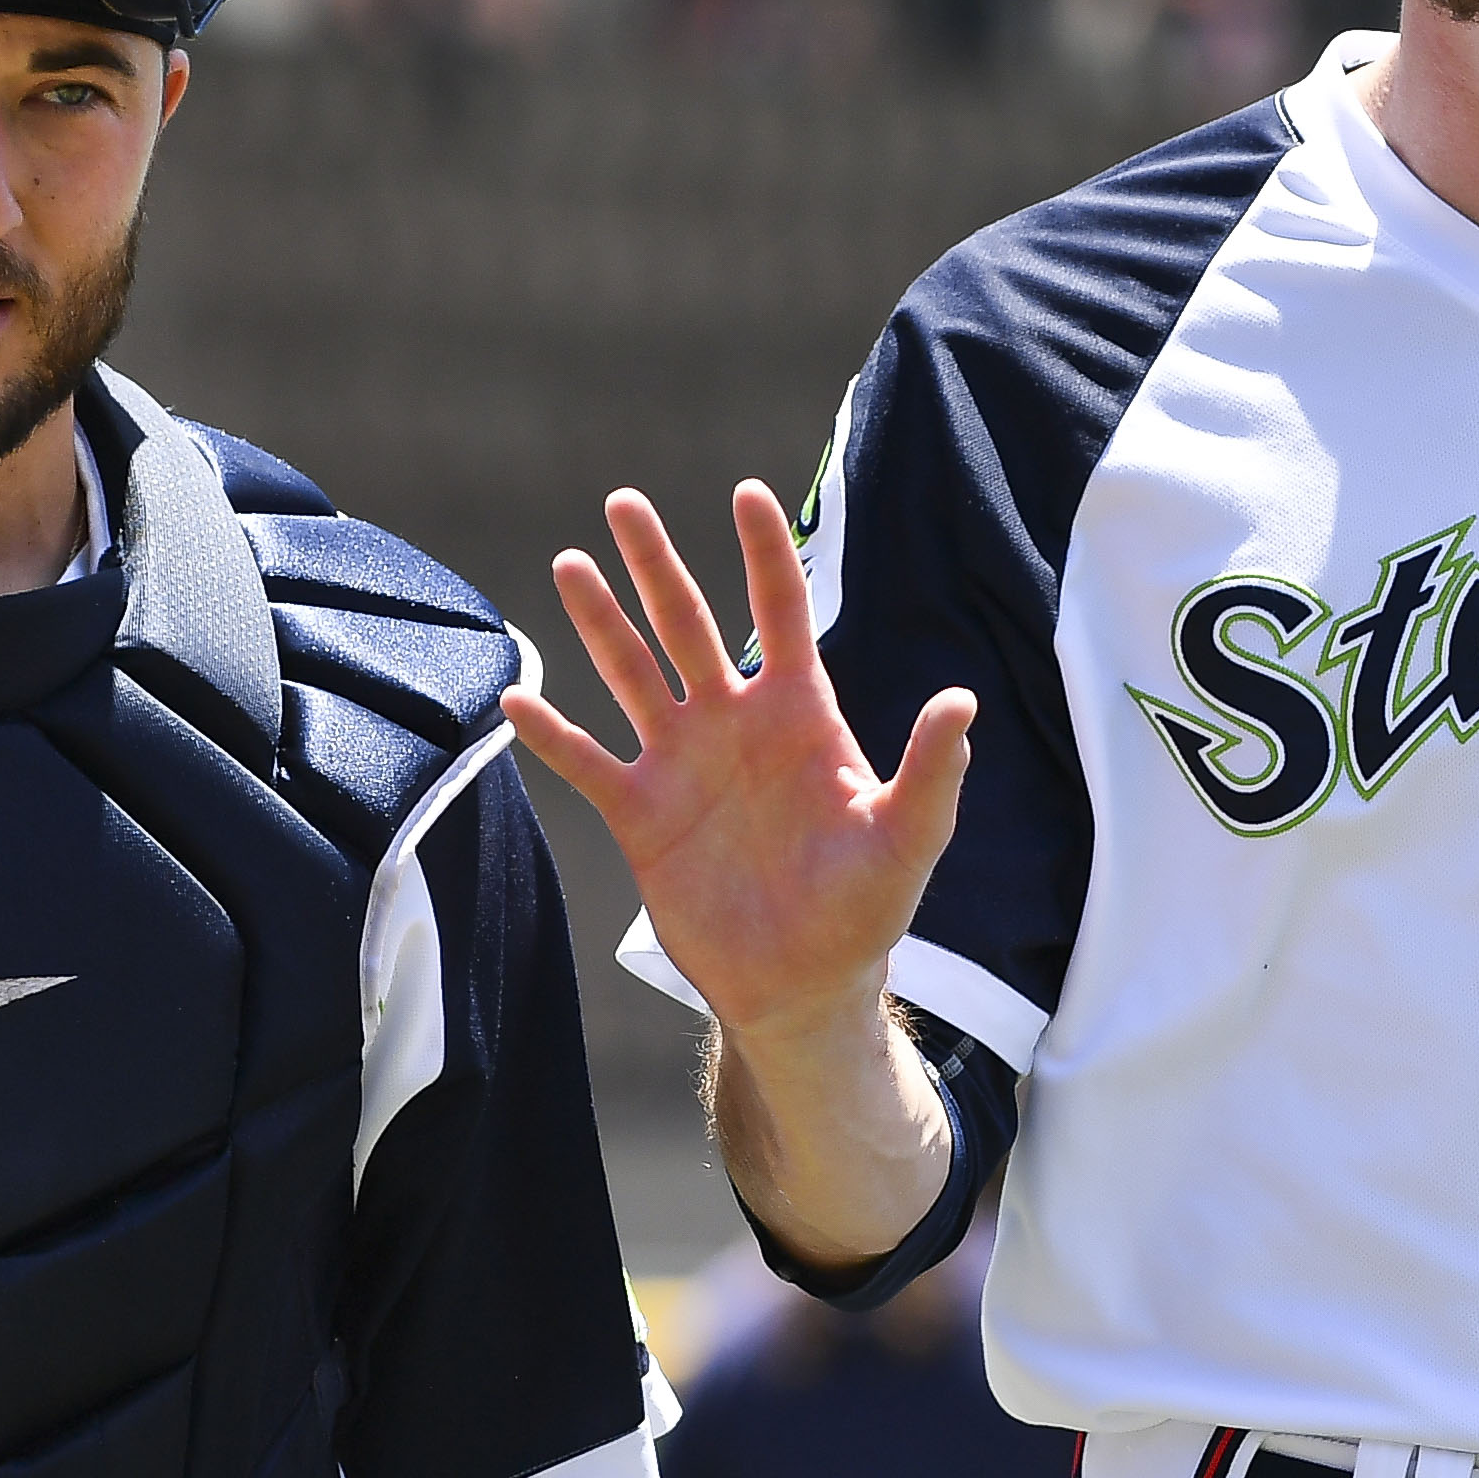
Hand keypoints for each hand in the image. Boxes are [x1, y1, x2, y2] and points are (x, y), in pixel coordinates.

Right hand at [508, 483, 972, 1048]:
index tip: (746, 493)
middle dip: (656, 564)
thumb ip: (929, 773)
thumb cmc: (865, 910)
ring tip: (570, 564)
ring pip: (631, 674)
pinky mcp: (641, 816)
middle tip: (624, 501)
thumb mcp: (906, 839)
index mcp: (800, 714)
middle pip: (688, 623)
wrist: (802, 984)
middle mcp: (733, 723)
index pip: (781, 611)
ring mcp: (681, 765)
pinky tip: (516, 699)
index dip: (764, 553)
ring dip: (599, 622)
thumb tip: (962, 702)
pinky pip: (587, 763)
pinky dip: (551, 735)